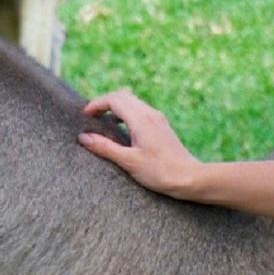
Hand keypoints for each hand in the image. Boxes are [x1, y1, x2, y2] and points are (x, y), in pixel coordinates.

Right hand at [78, 89, 202, 197]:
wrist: (190, 178)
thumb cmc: (160, 172)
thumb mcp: (129, 162)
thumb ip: (105, 148)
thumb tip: (84, 137)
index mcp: (141, 120)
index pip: (114, 99)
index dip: (97, 104)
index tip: (85, 115)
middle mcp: (150, 114)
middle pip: (123, 96)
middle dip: (105, 102)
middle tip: (91, 117)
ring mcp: (158, 119)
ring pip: (133, 102)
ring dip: (116, 107)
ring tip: (104, 123)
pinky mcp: (162, 127)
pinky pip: (140, 111)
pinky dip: (127, 114)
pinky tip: (123, 131)